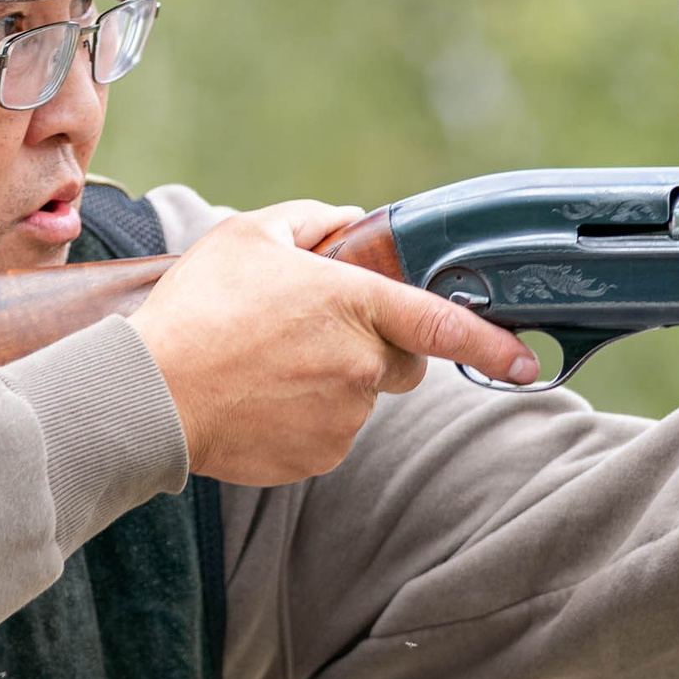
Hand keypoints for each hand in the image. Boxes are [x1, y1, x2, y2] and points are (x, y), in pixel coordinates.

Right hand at [128, 201, 538, 484]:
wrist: (149, 395)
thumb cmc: (196, 309)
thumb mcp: (248, 237)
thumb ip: (311, 223)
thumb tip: (349, 222)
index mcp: (354, 304)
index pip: (443, 323)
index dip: (493, 343)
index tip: (529, 361)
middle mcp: (361, 364)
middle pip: (402, 362)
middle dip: (376, 348)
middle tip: (312, 334)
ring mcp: (344, 416)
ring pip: (363, 398)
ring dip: (334, 384)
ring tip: (268, 367)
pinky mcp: (320, 455)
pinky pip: (332, 434)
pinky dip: (307, 419)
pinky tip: (261, 400)